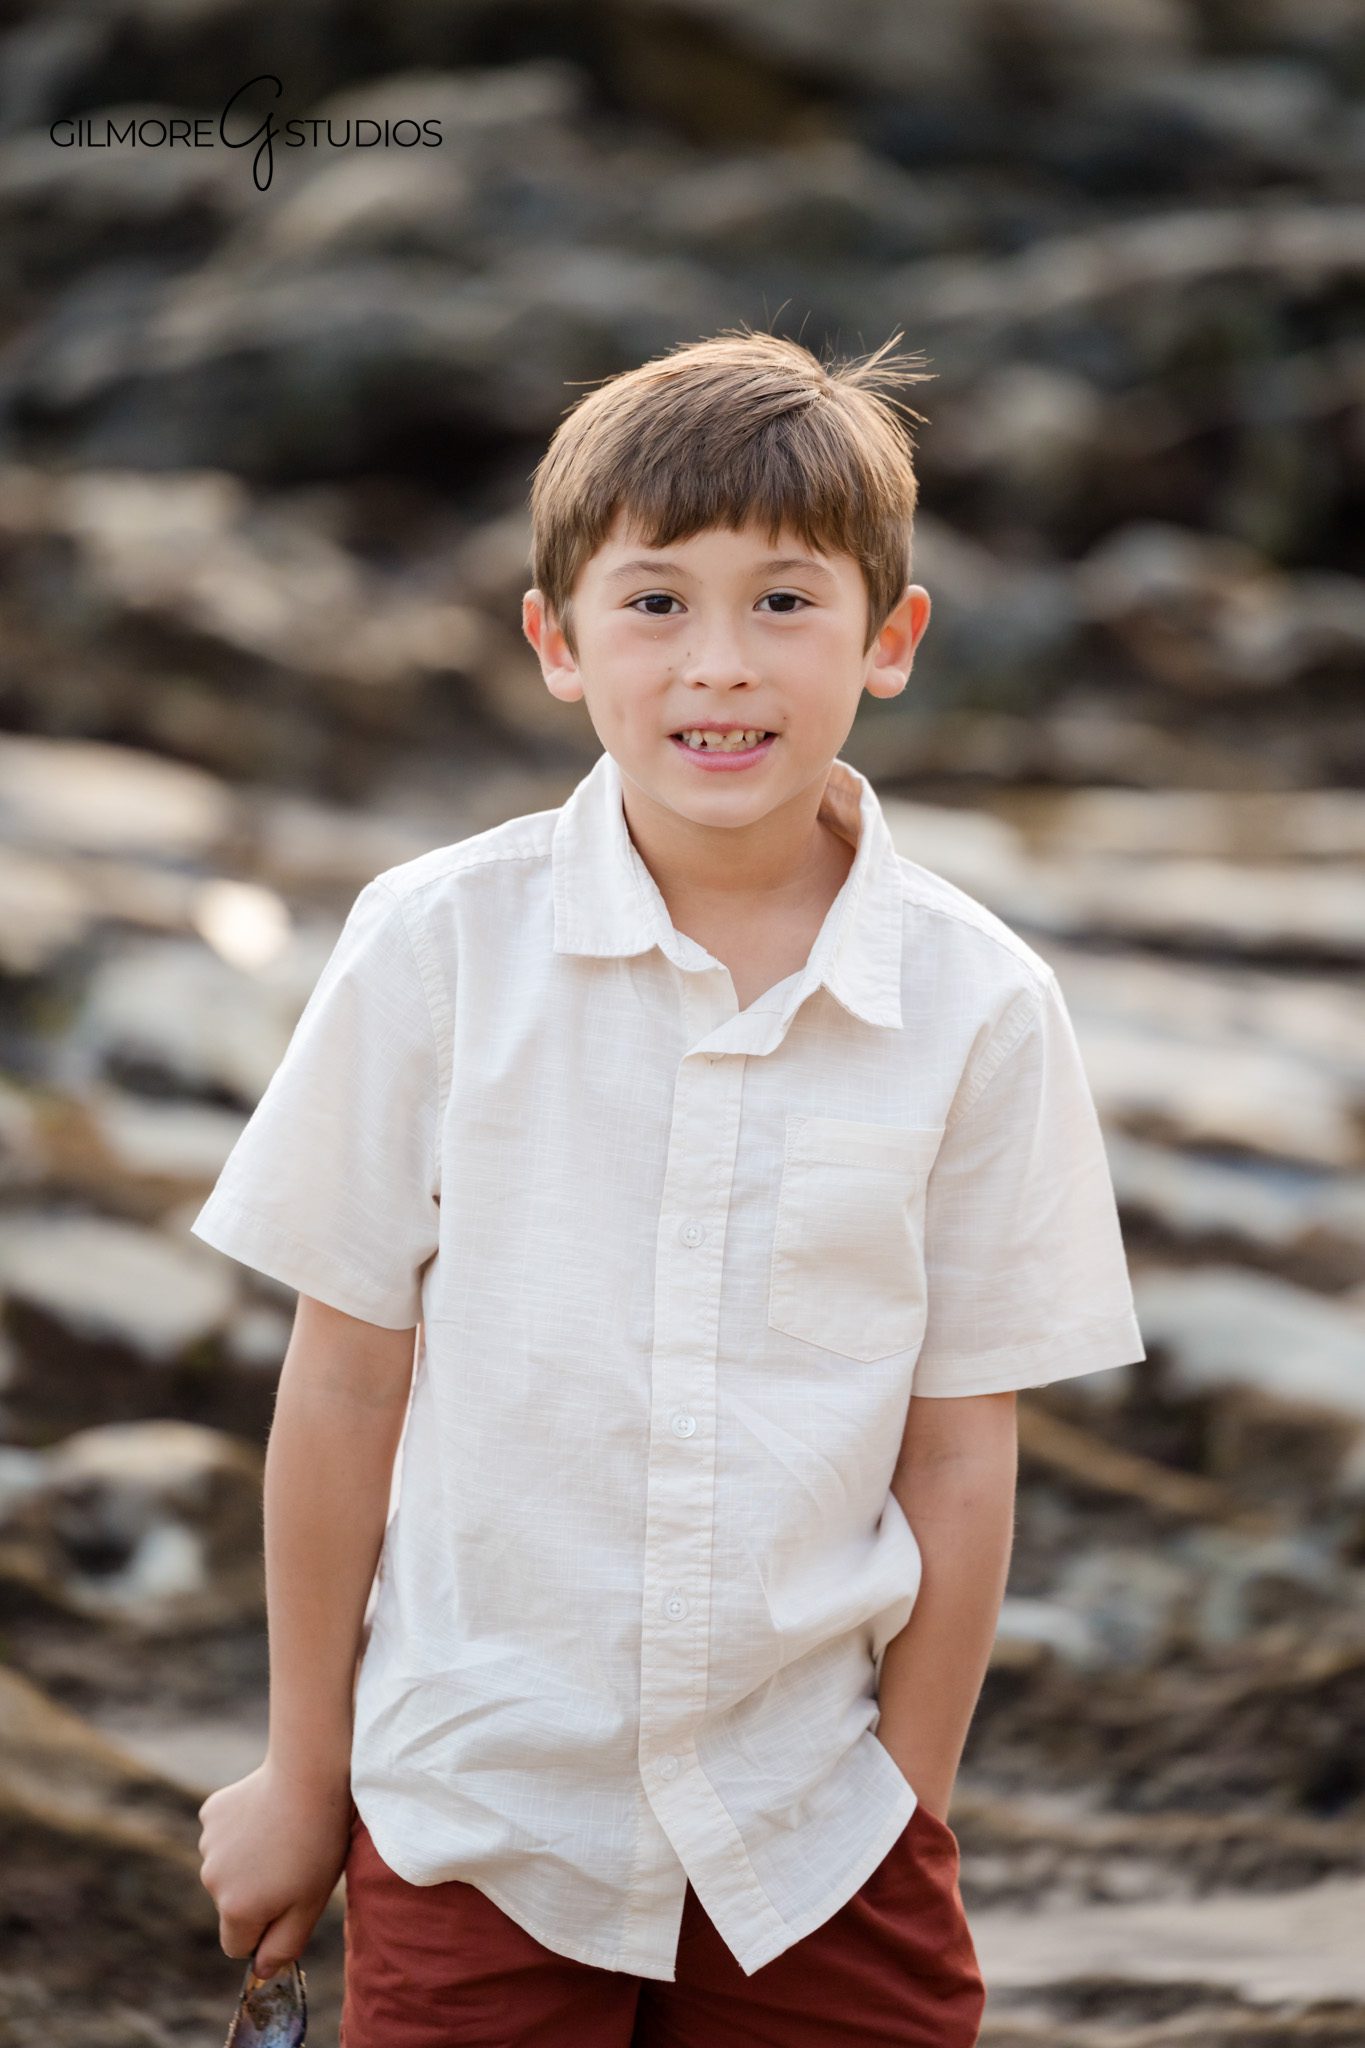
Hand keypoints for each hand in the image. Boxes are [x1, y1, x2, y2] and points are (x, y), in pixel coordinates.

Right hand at [198, 1757, 353, 1978]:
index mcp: (235, 1911)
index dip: (264, 1931)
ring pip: (227, 1868)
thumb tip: (262, 1970)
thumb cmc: (317, 1843)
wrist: (309, 1774)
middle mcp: (212, 1881)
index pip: (238, 1945)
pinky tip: (267, 1811)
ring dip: (249, 1861)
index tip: (288, 1905)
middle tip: (292, 1864)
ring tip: (282, 1834)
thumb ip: (284, 1946)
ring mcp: (208, 1845)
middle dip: (255, 1894)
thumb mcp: (311, 1905)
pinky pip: (224, 1834)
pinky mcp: (210, 1813)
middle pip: (231, 1906)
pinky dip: (241, 1829)